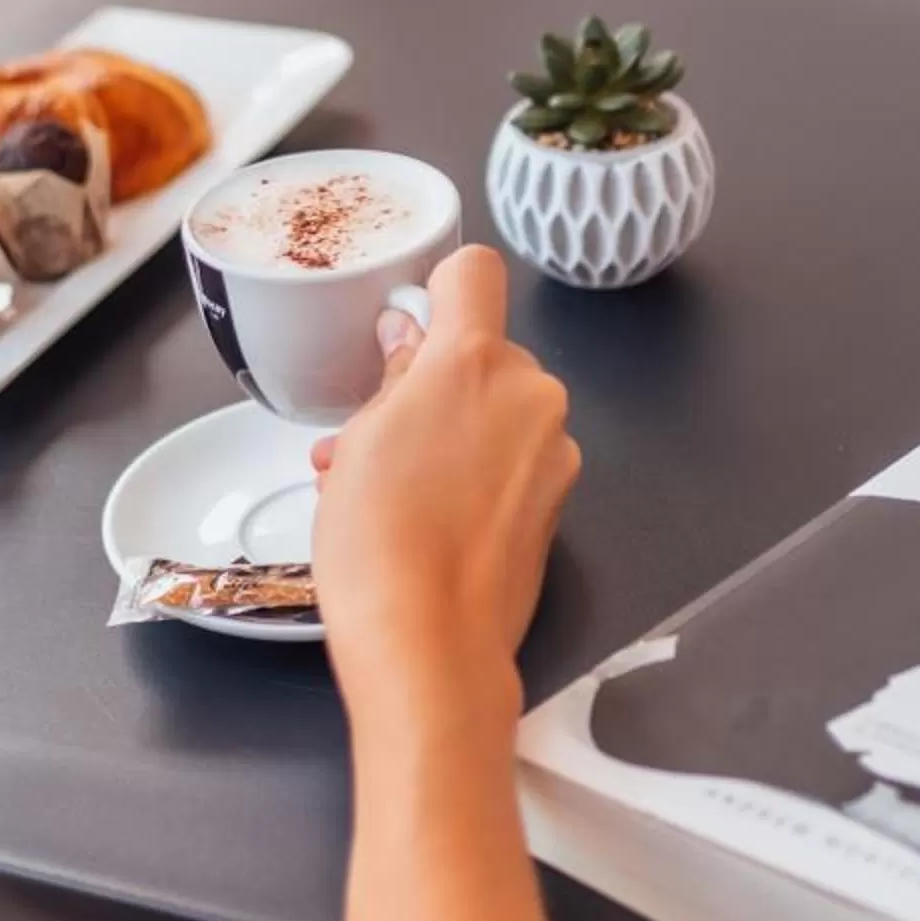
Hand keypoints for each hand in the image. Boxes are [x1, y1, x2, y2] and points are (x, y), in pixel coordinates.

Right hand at [309, 246, 580, 735]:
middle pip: (484, 355)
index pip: (475, 272)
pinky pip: (510, 464)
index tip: (410, 323)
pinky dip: (470, 477)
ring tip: (382, 488)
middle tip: (372, 432)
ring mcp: (553, 454)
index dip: (439, 288)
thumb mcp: (363, 439)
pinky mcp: (556, 505)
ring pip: (494, 414)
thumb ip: (398, 375)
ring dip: (445, 435)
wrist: (430, 648)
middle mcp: (531, 397)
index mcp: (476, 362)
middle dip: (431, 383)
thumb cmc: (383, 544)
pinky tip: (421, 520)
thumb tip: (410, 342)